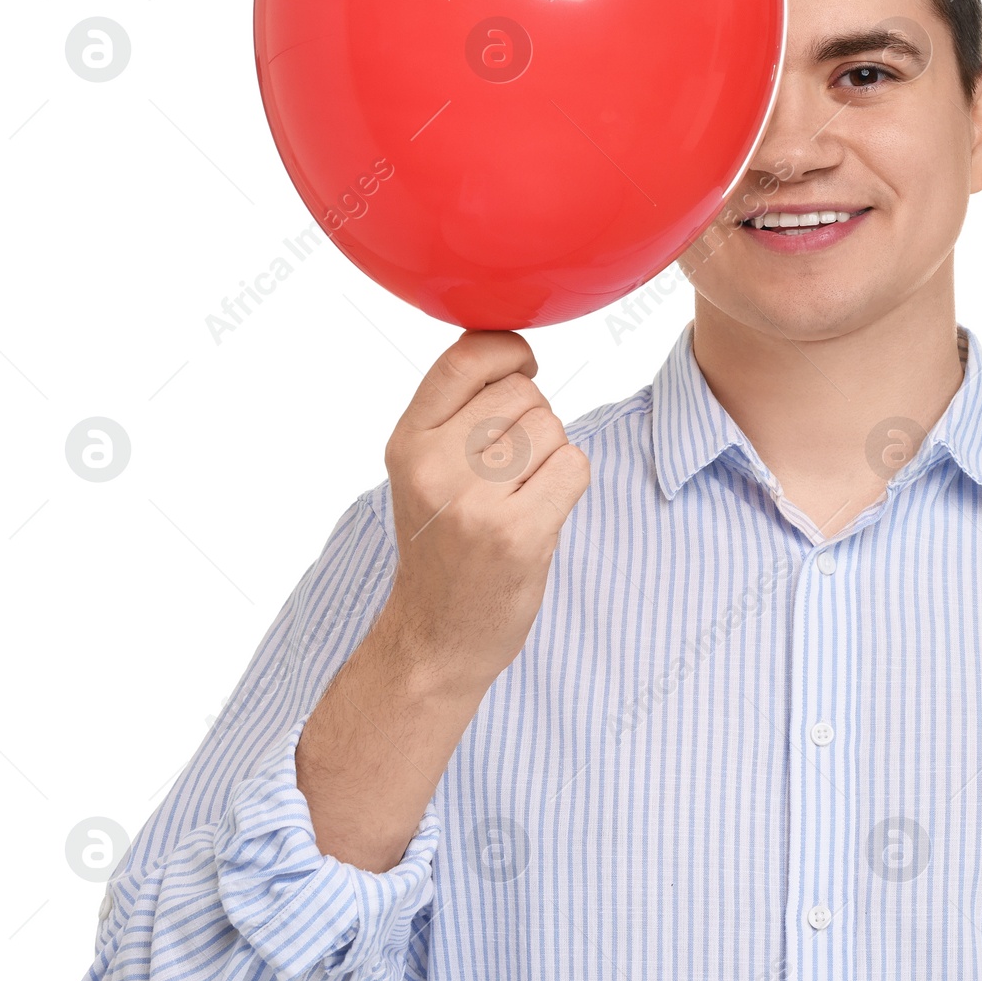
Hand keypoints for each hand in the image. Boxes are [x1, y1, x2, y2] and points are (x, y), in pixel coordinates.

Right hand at [381, 330, 589, 692]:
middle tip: (511, 469)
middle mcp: (434, 467)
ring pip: (553, 428)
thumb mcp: (423, 468)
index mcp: (407, 442)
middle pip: (524, 392)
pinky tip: (542, 511)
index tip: (522, 368)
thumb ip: (456, 409)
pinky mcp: (518, 534)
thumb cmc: (442, 543)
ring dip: (553, 454)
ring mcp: (475, 503)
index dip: (507, 351)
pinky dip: (570, 482)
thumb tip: (509, 342)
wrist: (435, 638)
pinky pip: (574, 465)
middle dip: (534, 419)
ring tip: (522, 494)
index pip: (465, 359)